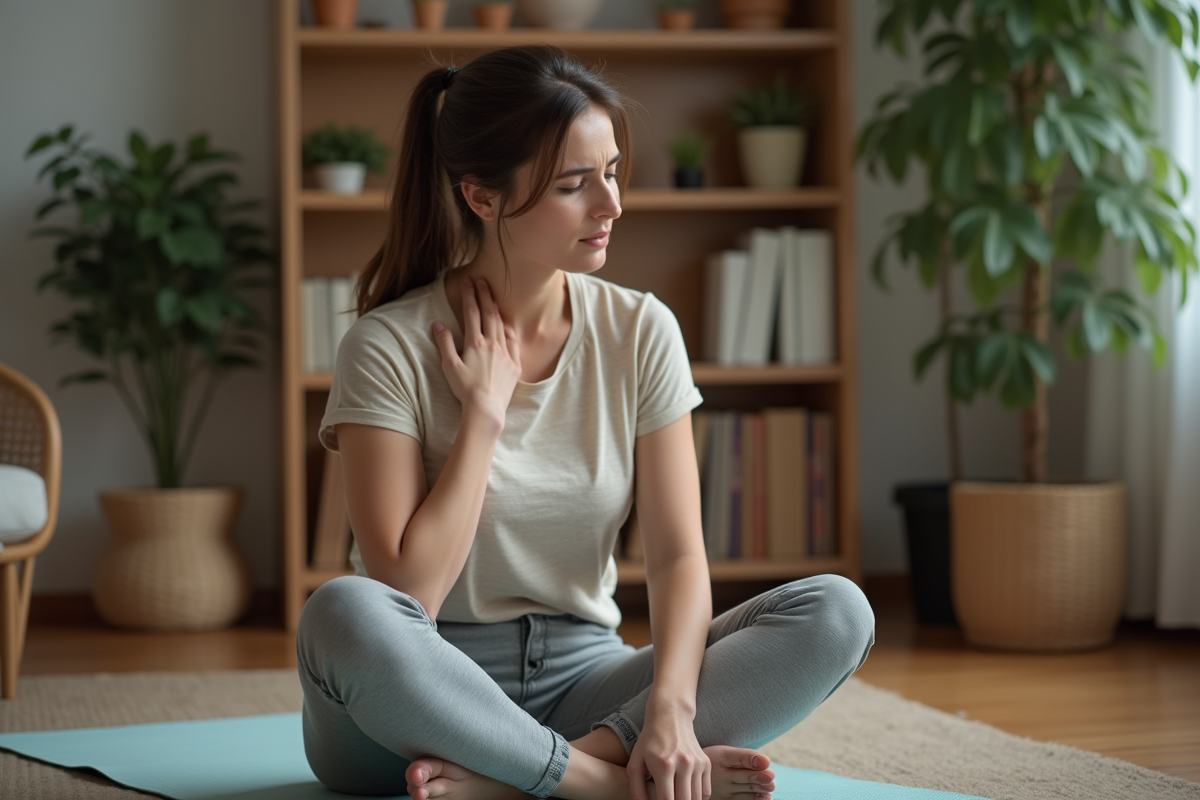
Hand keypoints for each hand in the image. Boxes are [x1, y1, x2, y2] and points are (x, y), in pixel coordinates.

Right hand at [432, 277, 520, 427]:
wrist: (486, 407)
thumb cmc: (465, 389)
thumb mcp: (449, 366)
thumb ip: (444, 343)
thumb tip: (438, 324)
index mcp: (475, 343)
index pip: (472, 312)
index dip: (469, 295)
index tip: (467, 280)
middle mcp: (492, 344)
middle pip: (489, 314)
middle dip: (484, 295)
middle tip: (482, 280)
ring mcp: (505, 354)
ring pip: (501, 325)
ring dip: (496, 309)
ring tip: (493, 297)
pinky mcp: (515, 365)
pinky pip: (513, 342)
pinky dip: (509, 330)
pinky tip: (507, 325)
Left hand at [627, 705, 710, 799]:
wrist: (671, 716)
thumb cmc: (649, 741)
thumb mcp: (635, 762)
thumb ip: (636, 789)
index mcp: (664, 766)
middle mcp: (684, 765)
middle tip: (667, 799)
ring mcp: (697, 764)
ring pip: (696, 799)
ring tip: (676, 796)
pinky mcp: (706, 763)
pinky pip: (705, 792)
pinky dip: (697, 797)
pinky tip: (686, 793)